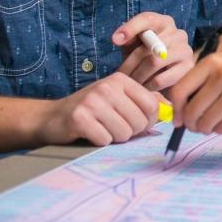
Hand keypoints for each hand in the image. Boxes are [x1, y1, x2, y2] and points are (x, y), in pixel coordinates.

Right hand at [35, 72, 162, 145]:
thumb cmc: (92, 109)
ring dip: (115, 137)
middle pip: (140, 122)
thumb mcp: (118, 98)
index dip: (149, 121)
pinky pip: (105, 140)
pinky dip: (100, 141)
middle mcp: (107, 87)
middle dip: (130, 131)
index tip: (138, 123)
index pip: (152, 105)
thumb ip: (143, 101)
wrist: (53, 117)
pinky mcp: (80, 118)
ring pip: (124, 133)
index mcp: (121, 80)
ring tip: (102, 128)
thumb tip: (169, 109)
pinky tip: (90, 132)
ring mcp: (92, 101)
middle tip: (114, 126)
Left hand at [113, 12, 194, 91]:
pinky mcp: (188, 69)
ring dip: (138, 76)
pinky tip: (142, 88)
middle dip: (130, 63)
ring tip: (129, 83)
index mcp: (164, 22)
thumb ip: (126, 37)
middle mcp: (179, 34)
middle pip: (149, 46)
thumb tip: (117, 39)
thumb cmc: (143, 56)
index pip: (148, 19)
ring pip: (155, 62)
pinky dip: (148, 86)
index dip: (131, 28)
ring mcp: (186, 51)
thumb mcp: (132, 44)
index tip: (115, 41)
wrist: (163, 75)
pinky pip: (162, 79)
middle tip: (119, 76)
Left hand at [169, 48, 221, 133]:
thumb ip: (204, 81)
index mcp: (212, 62)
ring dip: (206, 128)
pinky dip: (221, 129)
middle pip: (191, 111)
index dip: (175, 110)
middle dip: (191, 124)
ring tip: (214, 123)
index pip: (179, 91)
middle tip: (197, 126)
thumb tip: (182, 111)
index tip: (178, 119)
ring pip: (205, 123)